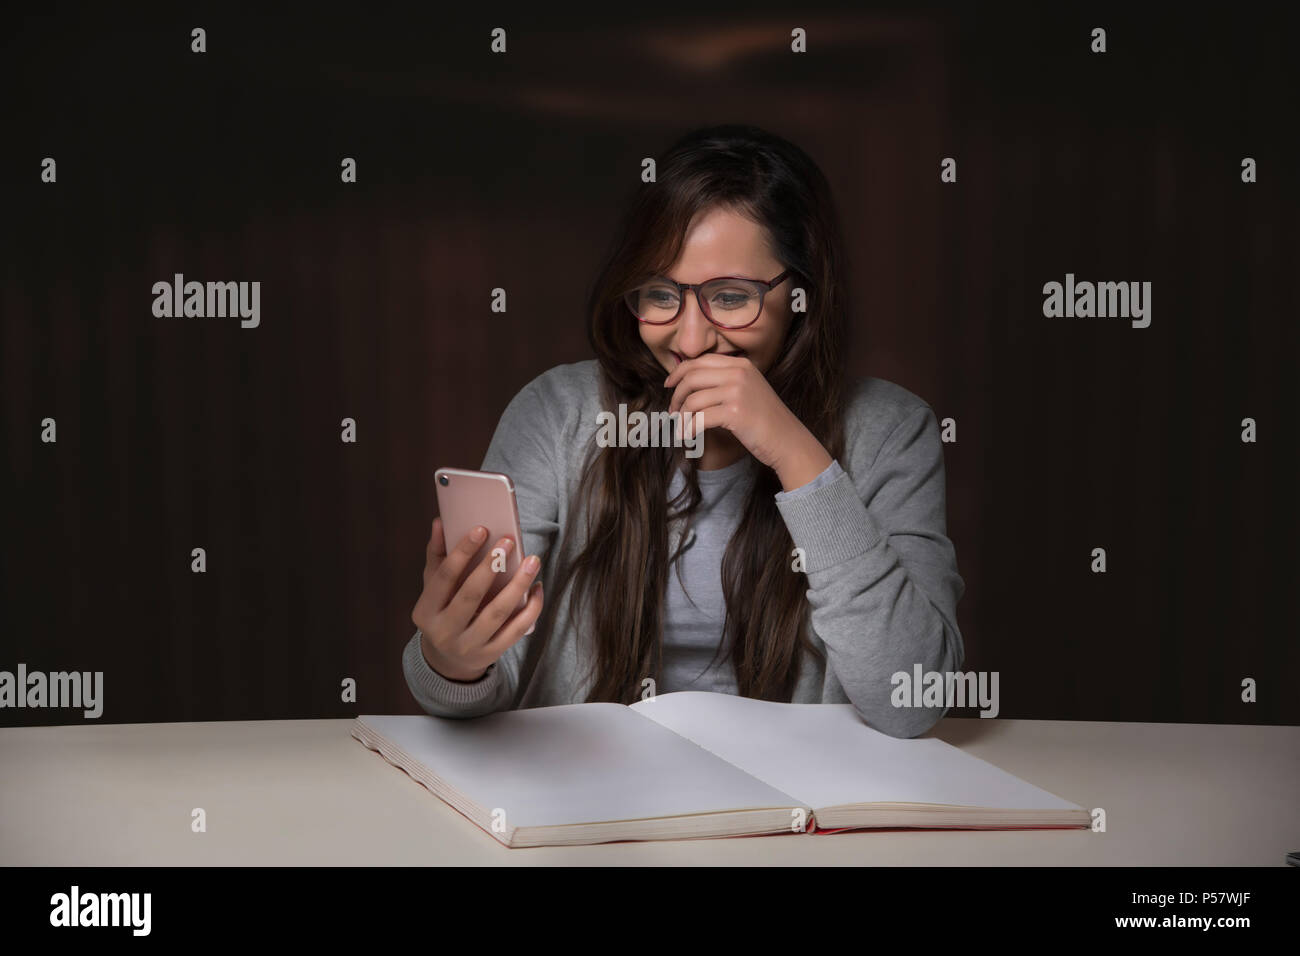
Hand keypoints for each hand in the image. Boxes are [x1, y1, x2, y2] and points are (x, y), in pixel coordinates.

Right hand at [411, 517, 543, 681]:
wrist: (449, 660)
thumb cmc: (443, 612)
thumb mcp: (434, 588)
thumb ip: (437, 555)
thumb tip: (440, 522)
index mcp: (426, 611)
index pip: (444, 577)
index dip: (462, 552)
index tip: (482, 529)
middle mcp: (444, 631)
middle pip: (471, 595)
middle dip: (491, 566)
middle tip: (508, 541)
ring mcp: (468, 646)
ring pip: (497, 613)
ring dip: (518, 585)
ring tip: (532, 561)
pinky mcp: (491, 654)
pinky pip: (515, 630)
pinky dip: (530, 609)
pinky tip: (537, 588)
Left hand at [663, 353, 832, 488]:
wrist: (787, 440)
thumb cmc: (764, 420)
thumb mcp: (747, 390)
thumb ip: (723, 382)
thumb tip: (687, 383)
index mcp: (740, 365)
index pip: (699, 361)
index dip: (679, 373)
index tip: (669, 386)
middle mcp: (739, 373)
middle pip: (691, 377)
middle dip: (676, 395)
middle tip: (673, 411)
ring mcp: (737, 391)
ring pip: (693, 399)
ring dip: (682, 415)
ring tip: (682, 426)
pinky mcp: (735, 412)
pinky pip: (700, 418)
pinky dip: (689, 429)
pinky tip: (688, 437)